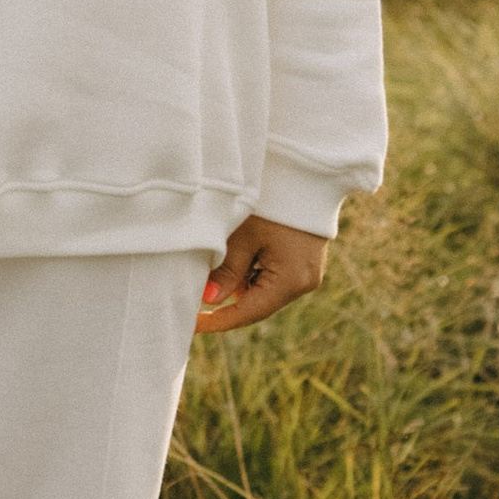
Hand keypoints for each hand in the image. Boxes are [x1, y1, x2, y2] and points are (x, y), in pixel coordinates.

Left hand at [196, 213, 330, 339]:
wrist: (306, 174)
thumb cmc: (273, 201)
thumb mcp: (244, 236)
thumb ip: (226, 270)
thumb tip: (209, 300)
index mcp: (291, 280)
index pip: (249, 312)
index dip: (218, 321)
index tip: (192, 325)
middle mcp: (304, 282)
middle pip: (257, 303)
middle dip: (227, 297)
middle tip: (197, 286)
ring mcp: (306, 273)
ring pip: (263, 290)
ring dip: (239, 282)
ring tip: (224, 254)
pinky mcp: (303, 263)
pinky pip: (272, 278)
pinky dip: (252, 271)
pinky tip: (242, 248)